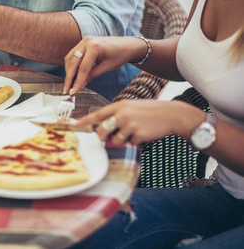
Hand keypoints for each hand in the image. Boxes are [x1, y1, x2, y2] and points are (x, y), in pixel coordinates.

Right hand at [63, 36, 146, 94]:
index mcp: (94, 47)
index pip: (82, 68)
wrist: (127, 44)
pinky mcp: (83, 43)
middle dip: (69, 77)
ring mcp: (84, 41)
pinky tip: (72, 74)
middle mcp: (87, 42)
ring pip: (70, 58)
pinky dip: (71, 65)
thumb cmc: (120, 55)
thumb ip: (92, 75)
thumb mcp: (106, 67)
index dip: (77, 81)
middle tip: (67, 90)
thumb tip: (79, 85)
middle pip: (73, 62)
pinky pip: (73, 54)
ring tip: (69, 84)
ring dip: (68, 71)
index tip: (73, 91)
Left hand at [76, 100, 203, 144]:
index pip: (97, 114)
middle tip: (108, 137)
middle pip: (102, 131)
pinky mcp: (138, 134)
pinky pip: (129, 143)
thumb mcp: (131, 107)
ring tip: (134, 131)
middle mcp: (122, 114)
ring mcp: (130, 124)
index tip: (76, 125)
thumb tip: (104, 131)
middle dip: (103, 137)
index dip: (86, 121)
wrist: (171, 114)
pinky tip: (144, 133)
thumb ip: (117, 116)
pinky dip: (135, 141)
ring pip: (115, 140)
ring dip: (122, 140)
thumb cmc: (149, 112)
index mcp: (119, 105)